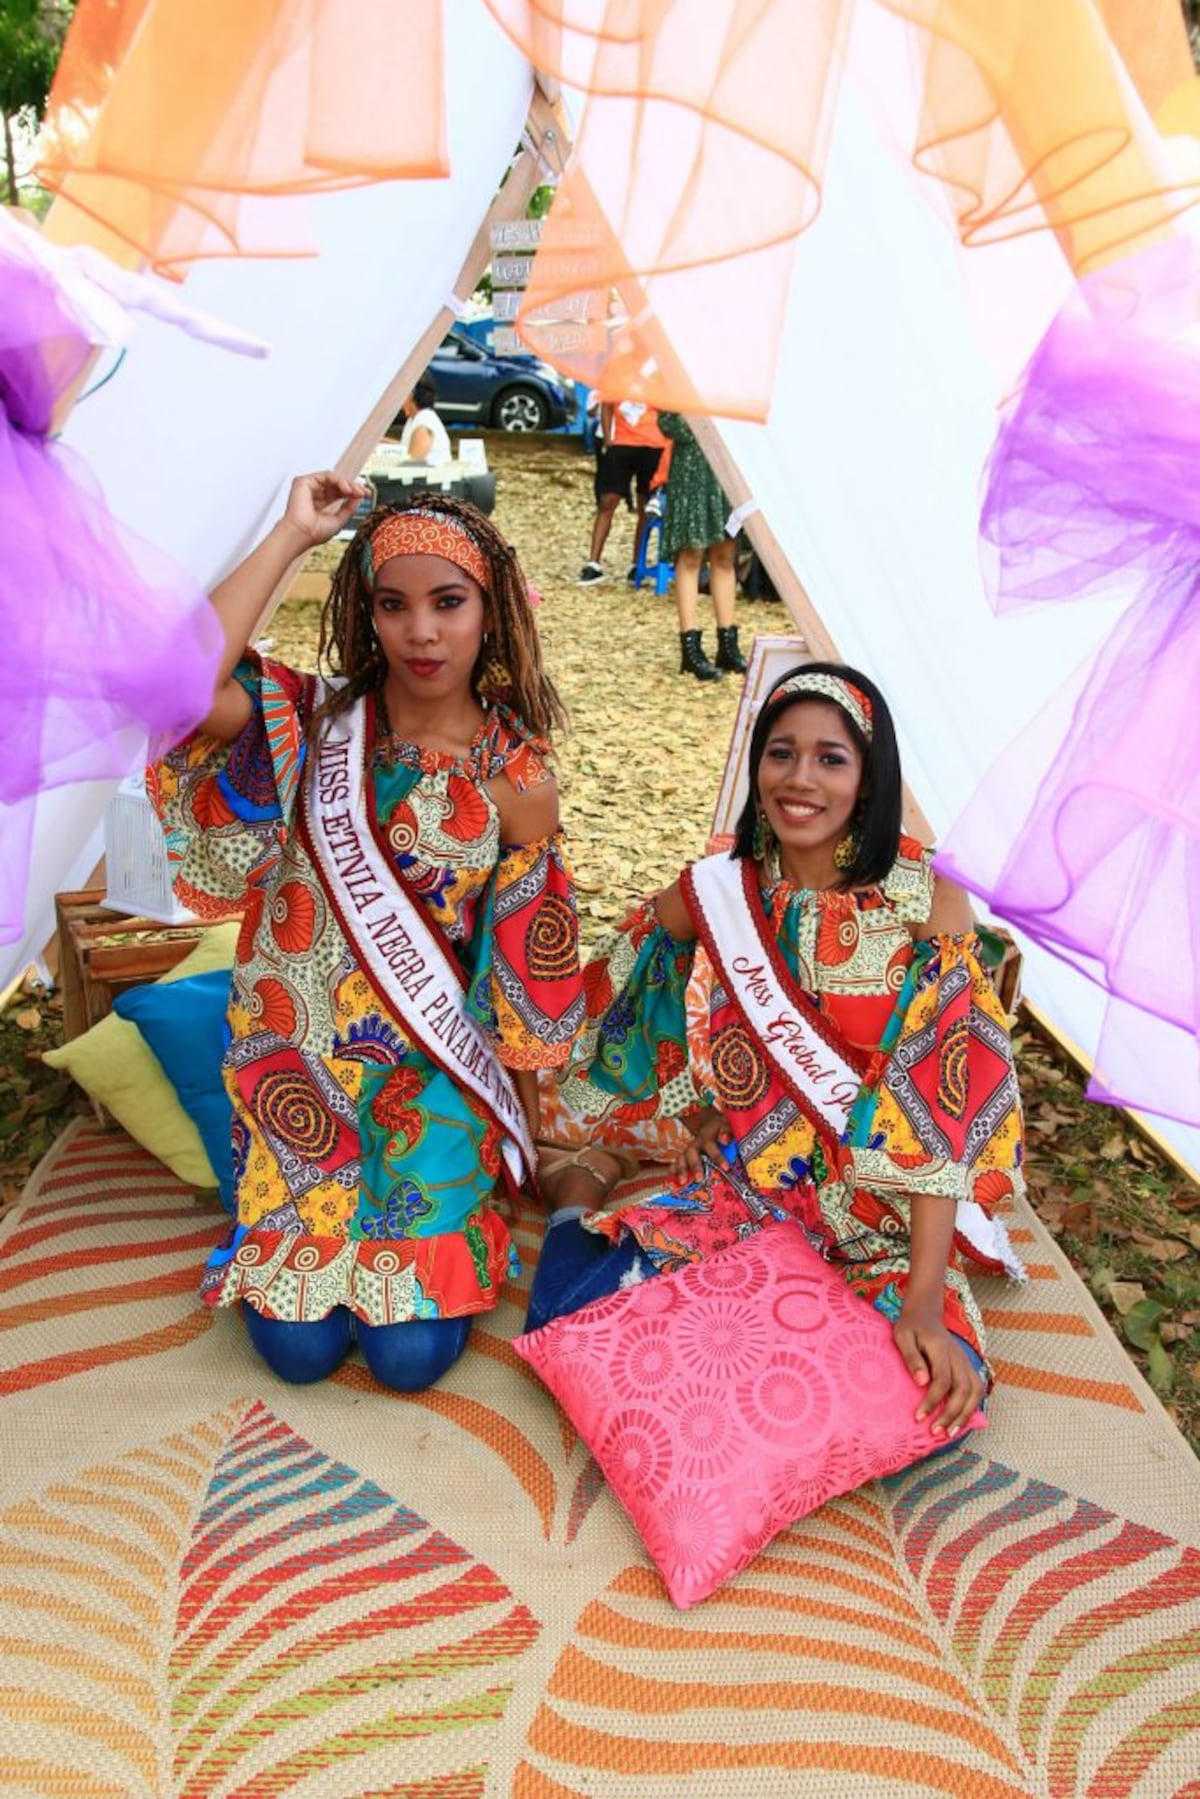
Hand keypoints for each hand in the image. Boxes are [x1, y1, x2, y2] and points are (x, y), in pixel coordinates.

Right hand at [281, 471, 368, 549]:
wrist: (302, 534)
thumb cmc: (315, 533)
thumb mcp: (339, 520)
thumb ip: (349, 508)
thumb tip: (359, 497)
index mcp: (320, 504)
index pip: (339, 493)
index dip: (353, 492)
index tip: (366, 494)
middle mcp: (314, 494)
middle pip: (337, 484)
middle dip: (353, 486)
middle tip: (364, 492)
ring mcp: (308, 487)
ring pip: (333, 478)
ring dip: (347, 483)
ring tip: (356, 491)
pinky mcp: (304, 482)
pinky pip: (326, 475)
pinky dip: (339, 480)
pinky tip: (346, 489)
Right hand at [671, 1106, 732, 1185]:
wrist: (708, 1122)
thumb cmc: (719, 1127)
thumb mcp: (725, 1125)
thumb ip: (726, 1131)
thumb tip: (725, 1140)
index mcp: (706, 1137)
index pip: (711, 1146)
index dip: (718, 1157)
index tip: (726, 1168)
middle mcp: (695, 1144)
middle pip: (691, 1153)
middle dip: (695, 1166)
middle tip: (699, 1179)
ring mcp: (688, 1150)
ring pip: (682, 1158)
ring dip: (682, 1170)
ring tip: (682, 1182)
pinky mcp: (684, 1156)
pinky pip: (677, 1163)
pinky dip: (673, 1170)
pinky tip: (671, 1179)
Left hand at [893, 1300, 984, 1437]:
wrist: (925, 1315)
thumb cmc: (910, 1327)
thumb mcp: (903, 1336)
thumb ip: (912, 1358)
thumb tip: (921, 1383)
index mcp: (941, 1348)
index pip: (942, 1380)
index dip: (932, 1401)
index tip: (919, 1417)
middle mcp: (958, 1356)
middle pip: (963, 1389)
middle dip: (950, 1414)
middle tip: (935, 1432)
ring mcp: (965, 1361)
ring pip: (975, 1392)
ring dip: (965, 1414)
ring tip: (950, 1433)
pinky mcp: (967, 1366)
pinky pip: (977, 1389)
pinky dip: (972, 1407)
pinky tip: (961, 1420)